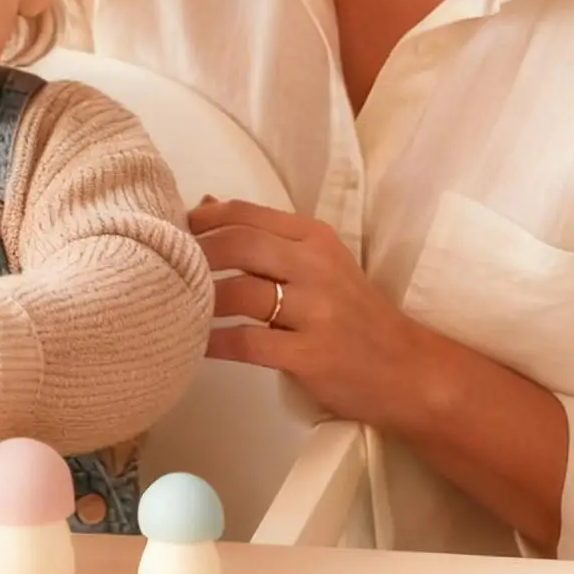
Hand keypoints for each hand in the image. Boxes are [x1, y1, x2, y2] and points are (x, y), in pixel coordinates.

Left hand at [187, 197, 427, 429]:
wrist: (411, 370)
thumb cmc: (355, 316)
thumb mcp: (318, 263)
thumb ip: (265, 236)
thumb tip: (206, 203)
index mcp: (315, 238)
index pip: (245, 214)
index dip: (200, 221)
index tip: (170, 231)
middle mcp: (316, 267)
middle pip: (237, 245)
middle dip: (193, 254)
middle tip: (163, 267)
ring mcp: (318, 311)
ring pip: (240, 294)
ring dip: (199, 300)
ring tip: (173, 305)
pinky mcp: (313, 354)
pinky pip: (248, 343)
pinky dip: (215, 343)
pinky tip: (197, 345)